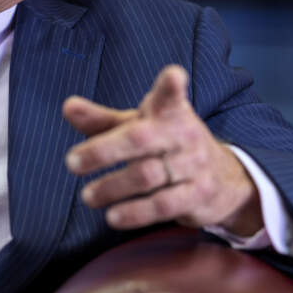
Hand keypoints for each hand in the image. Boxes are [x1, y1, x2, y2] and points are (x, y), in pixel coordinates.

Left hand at [63, 65, 262, 233]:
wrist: (224, 179)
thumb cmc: (168, 145)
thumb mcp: (139, 127)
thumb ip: (102, 120)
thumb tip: (67, 107)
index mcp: (170, 112)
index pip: (171, 95)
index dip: (171, 85)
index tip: (173, 76)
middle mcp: (184, 134)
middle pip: (140, 138)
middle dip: (103, 151)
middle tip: (71, 163)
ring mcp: (193, 165)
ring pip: (147, 175)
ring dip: (112, 187)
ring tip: (88, 196)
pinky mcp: (198, 195)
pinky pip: (163, 205)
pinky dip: (135, 213)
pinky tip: (113, 217)